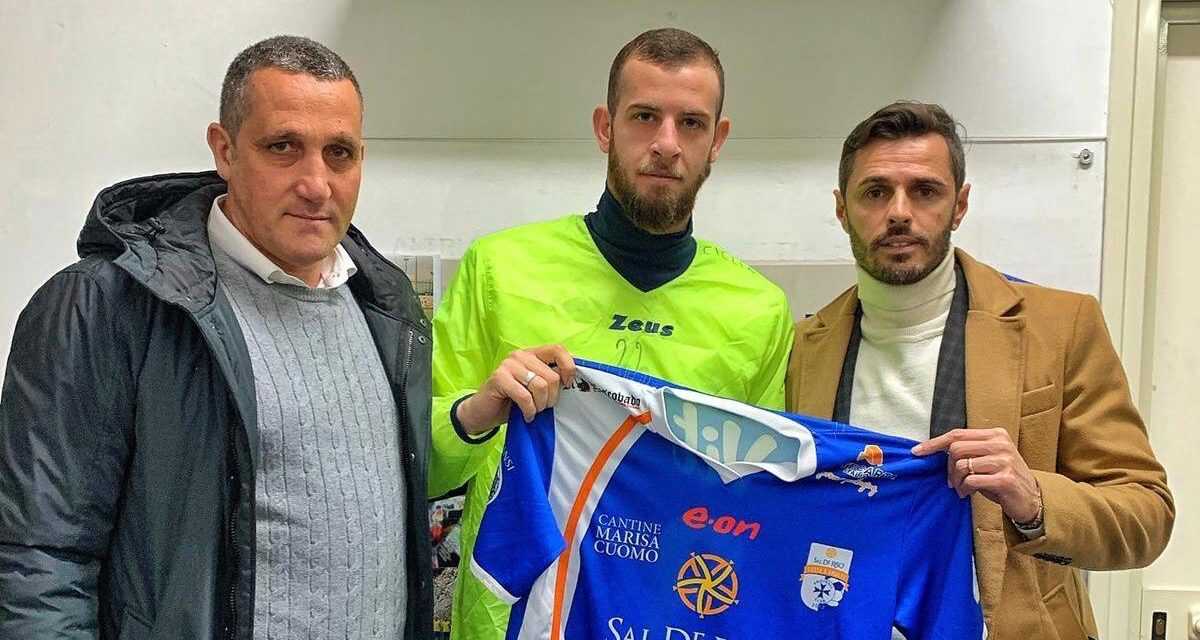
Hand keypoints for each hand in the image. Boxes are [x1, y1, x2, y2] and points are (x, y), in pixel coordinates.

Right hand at [455, 344, 575, 433]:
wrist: (484, 412)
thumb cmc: (514, 400)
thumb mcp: (536, 387)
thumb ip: (551, 378)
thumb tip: (572, 380)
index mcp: (532, 353)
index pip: (558, 350)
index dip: (568, 368)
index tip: (567, 385)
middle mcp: (520, 355)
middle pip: (552, 375)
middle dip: (552, 397)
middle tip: (543, 406)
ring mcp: (508, 365)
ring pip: (540, 386)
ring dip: (540, 405)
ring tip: (534, 410)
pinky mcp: (499, 378)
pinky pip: (525, 396)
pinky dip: (529, 410)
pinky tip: (526, 414)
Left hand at [912, 428, 1041, 523]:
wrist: (1032, 499)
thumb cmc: (1003, 478)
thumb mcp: (988, 458)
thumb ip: (969, 451)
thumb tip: (935, 451)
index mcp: (996, 434)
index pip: (957, 434)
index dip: (934, 443)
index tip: (917, 451)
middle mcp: (1001, 444)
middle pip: (956, 449)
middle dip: (948, 468)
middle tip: (952, 481)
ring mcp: (1004, 461)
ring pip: (961, 465)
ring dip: (956, 481)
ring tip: (961, 489)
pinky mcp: (1005, 479)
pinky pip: (971, 480)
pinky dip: (964, 489)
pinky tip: (967, 493)